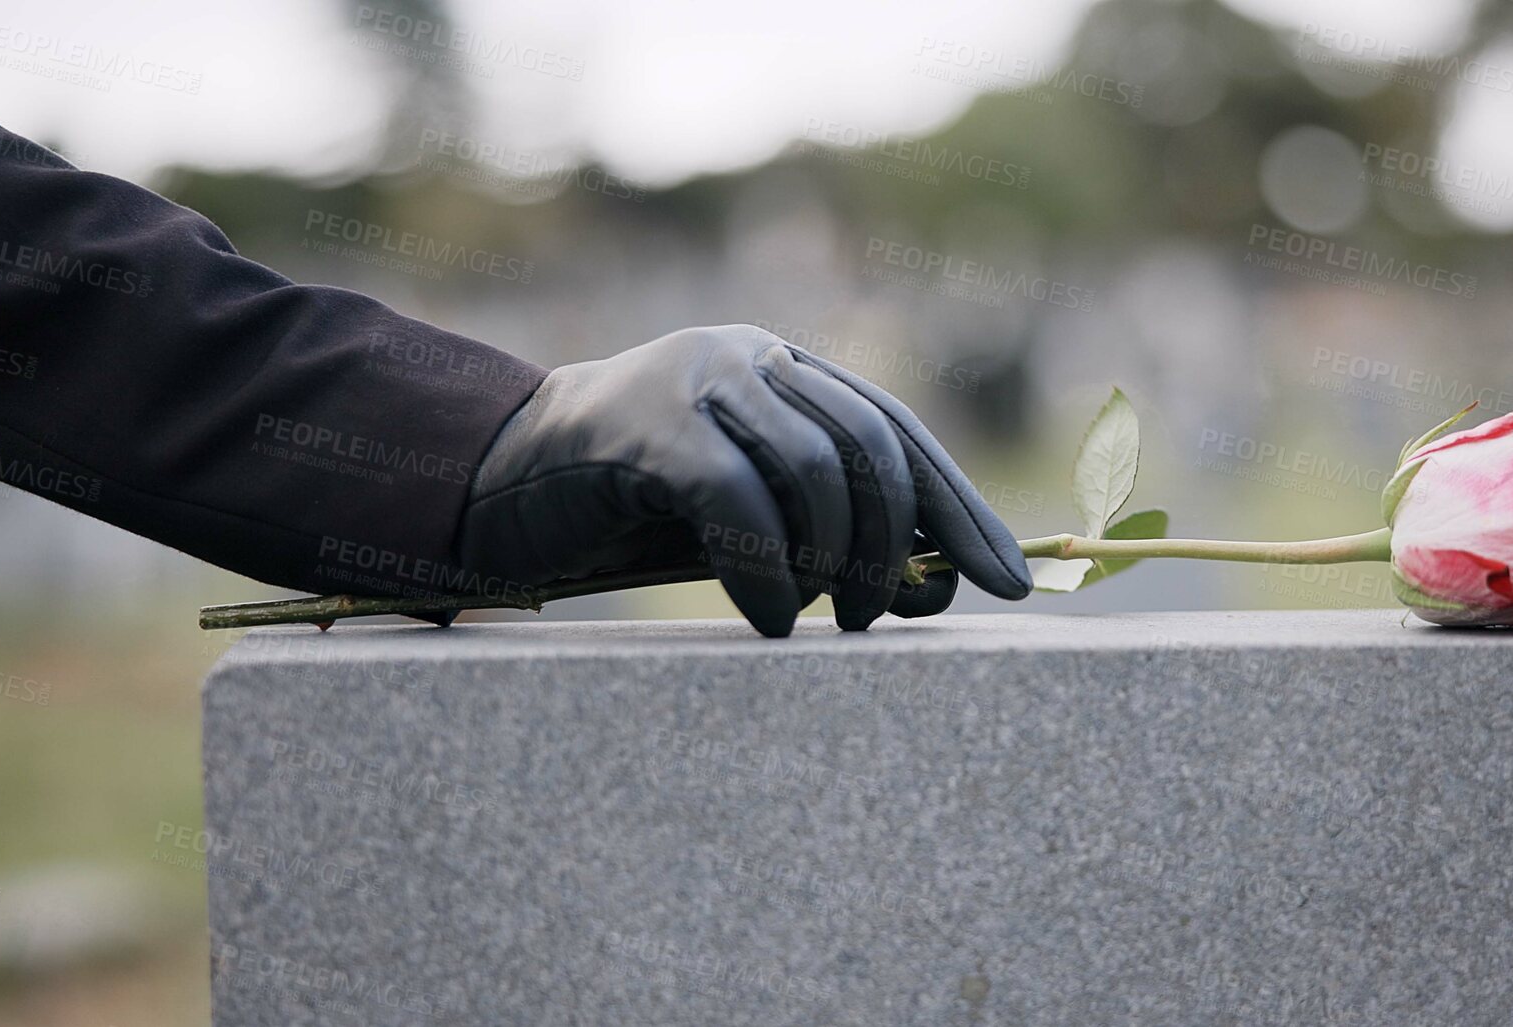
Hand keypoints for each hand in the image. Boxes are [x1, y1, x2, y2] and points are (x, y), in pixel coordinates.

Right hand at [456, 325, 1032, 635]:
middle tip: (882, 619)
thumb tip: (933, 587)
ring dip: (835, 563)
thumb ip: (828, 531)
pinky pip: (739, 499)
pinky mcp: (646, 420)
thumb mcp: (749, 514)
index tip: (1012, 583)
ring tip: (821, 623)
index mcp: (788, 370)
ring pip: (816, 468)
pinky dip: (769, 573)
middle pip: (872, 447)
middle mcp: (753, 356)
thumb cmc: (637, 509)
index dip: (961, 510)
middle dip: (897, 546)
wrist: (500, 479)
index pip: (900, 434)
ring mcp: (698, 377)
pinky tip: (773, 622)